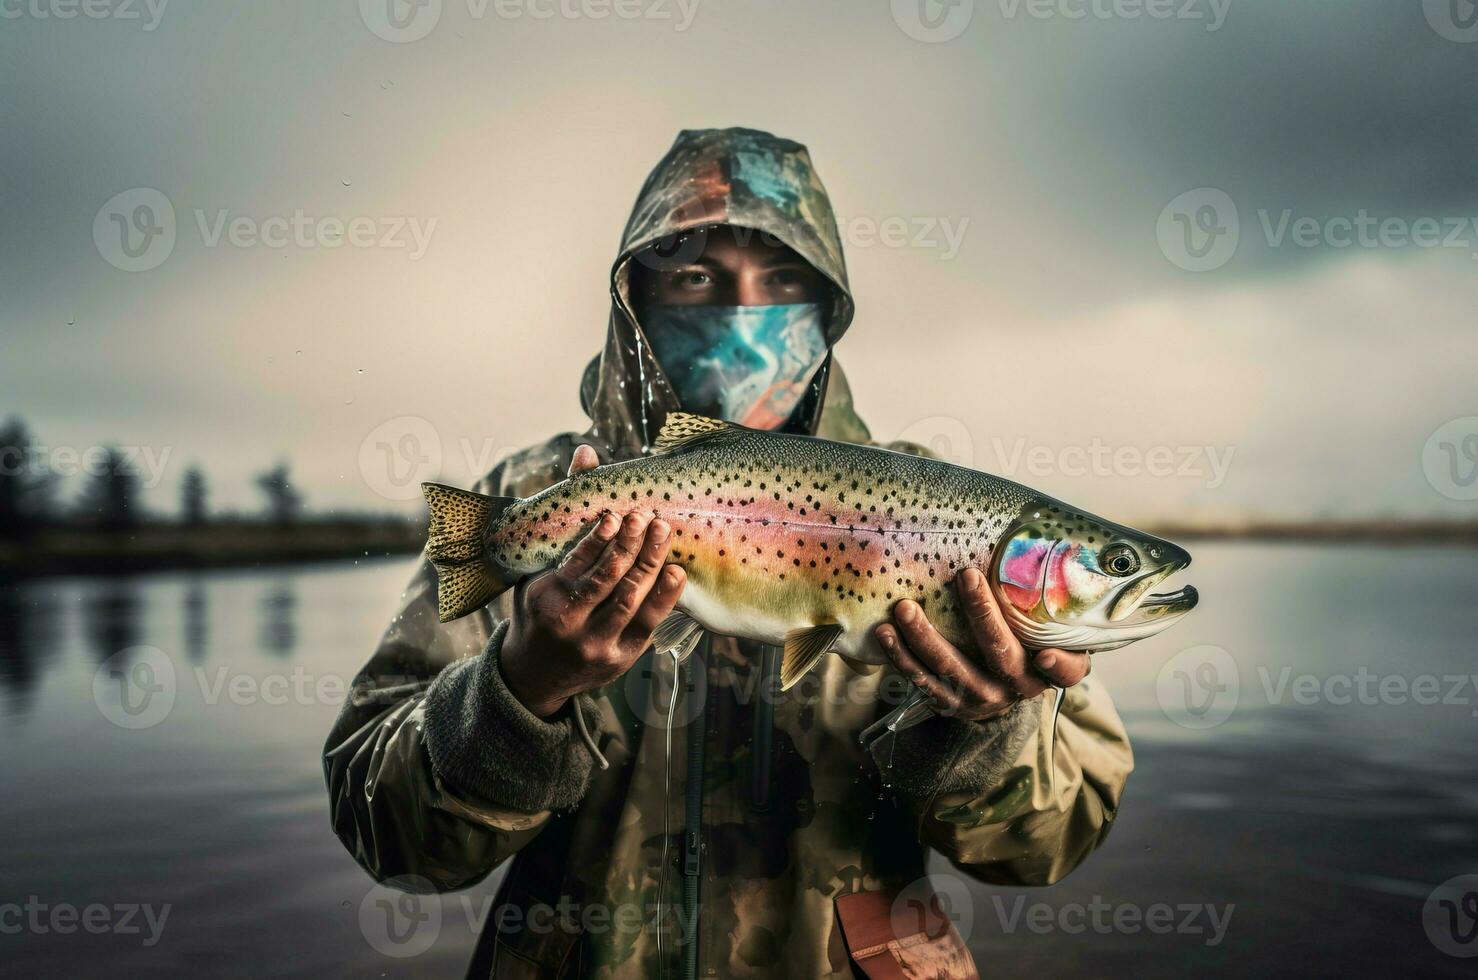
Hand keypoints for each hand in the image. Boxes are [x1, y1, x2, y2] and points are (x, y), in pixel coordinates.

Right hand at [500, 445, 685, 716]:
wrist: (536, 674)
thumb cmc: (540, 606)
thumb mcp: (538, 567)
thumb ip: (567, 512)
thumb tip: (587, 452)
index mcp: (544, 598)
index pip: (576, 563)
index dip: (599, 539)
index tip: (616, 515)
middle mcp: (569, 624)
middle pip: (607, 580)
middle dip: (631, 547)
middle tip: (649, 518)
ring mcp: (596, 644)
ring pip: (629, 601)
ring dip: (650, 565)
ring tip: (664, 534)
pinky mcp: (621, 658)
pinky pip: (647, 624)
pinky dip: (664, 596)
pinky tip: (676, 571)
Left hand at [873, 567, 1089, 721]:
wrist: (1002, 687)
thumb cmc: (1028, 641)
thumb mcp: (1049, 628)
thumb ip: (1046, 602)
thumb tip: (1043, 545)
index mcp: (1050, 669)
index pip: (1066, 672)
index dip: (1058, 666)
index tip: (1044, 655)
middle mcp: (1017, 687)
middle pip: (1000, 656)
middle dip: (983, 617)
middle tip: (966, 577)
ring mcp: (981, 699)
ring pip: (952, 672)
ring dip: (925, 639)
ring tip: (904, 609)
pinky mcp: (949, 703)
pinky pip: (922, 681)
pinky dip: (901, 657)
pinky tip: (885, 632)